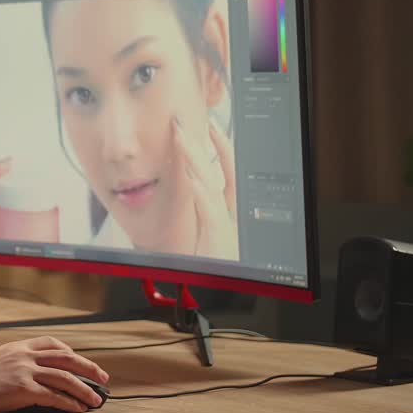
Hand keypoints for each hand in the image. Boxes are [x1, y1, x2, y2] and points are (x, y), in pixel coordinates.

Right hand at [0, 336, 108, 412]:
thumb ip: (11, 362)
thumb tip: (23, 372)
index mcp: (17, 346)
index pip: (52, 343)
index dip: (71, 352)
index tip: (81, 361)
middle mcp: (23, 355)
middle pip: (66, 357)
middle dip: (88, 367)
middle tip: (103, 378)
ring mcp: (24, 371)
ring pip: (65, 377)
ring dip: (85, 389)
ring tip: (97, 400)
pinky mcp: (22, 390)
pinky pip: (53, 396)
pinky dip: (70, 402)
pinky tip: (79, 409)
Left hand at [166, 116, 238, 260]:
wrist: (222, 290)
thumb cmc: (212, 264)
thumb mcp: (207, 233)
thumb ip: (203, 209)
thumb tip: (191, 182)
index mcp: (230, 212)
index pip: (227, 172)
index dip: (220, 148)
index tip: (209, 127)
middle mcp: (232, 215)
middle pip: (219, 172)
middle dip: (203, 145)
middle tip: (185, 122)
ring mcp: (228, 225)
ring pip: (213, 186)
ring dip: (196, 160)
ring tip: (181, 138)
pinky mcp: (220, 239)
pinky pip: (211, 212)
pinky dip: (202, 194)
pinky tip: (191, 178)